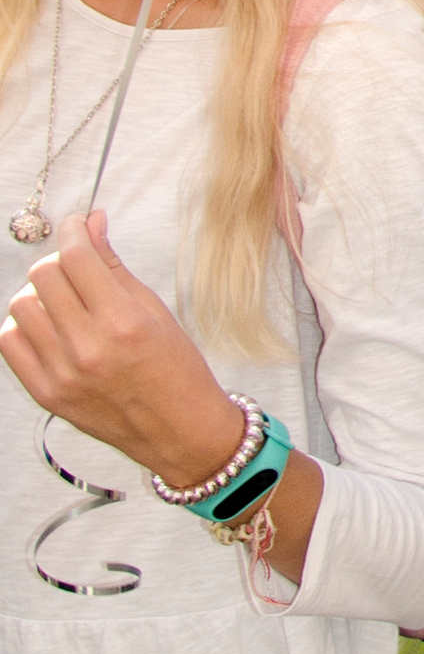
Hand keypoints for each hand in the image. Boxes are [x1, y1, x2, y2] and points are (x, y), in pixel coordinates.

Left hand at [0, 214, 243, 488]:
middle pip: (43, 275)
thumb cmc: (176, 369)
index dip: (74, 230)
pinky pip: (11, 342)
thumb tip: (91, 224)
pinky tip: (48, 325)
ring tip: (63, 299)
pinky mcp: (46, 393)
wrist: (177, 429)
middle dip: (58, 259)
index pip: (77, 256)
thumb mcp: (155, 310)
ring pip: (21, 305)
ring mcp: (62, 373)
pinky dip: (23, 325)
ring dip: (39, 292)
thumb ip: (114, 266)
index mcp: (123, 322)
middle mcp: (88, 347)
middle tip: (75, 264)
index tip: (78, 225)